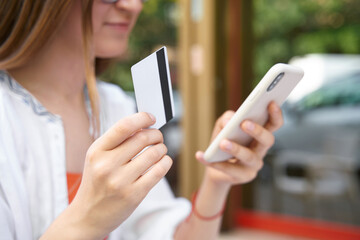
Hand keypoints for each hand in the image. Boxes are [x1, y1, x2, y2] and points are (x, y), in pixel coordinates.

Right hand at [69, 112, 171, 237]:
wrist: (88, 215)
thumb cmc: (96, 183)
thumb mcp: (97, 158)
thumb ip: (116, 141)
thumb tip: (143, 124)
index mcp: (96, 151)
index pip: (124, 126)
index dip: (142, 118)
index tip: (151, 117)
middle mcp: (107, 165)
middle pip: (143, 138)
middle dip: (156, 134)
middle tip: (158, 137)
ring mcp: (120, 181)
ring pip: (154, 154)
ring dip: (162, 148)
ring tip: (160, 150)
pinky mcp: (134, 195)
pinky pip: (159, 171)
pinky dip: (166, 162)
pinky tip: (164, 161)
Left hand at [196, 102, 282, 186]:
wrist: (215, 165)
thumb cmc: (224, 140)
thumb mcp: (223, 126)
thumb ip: (227, 118)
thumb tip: (230, 121)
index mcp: (260, 135)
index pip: (274, 124)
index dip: (276, 114)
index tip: (271, 103)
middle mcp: (261, 150)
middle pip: (267, 140)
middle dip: (257, 131)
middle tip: (244, 123)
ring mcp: (253, 165)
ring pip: (249, 157)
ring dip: (236, 148)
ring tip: (222, 142)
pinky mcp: (242, 176)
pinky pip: (229, 169)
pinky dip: (213, 162)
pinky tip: (200, 155)